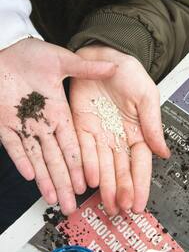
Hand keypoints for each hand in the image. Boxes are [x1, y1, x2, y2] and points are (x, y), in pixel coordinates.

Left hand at [0, 38, 115, 213]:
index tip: (94, 181)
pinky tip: (30, 177)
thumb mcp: (66, 59)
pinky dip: (22, 160)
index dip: (85, 164)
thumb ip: (89, 68)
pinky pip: (14, 145)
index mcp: (65, 111)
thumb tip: (115, 69)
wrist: (3, 47)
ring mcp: (26, 123)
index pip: (79, 144)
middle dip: (66, 182)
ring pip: (39, 157)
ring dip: (46, 179)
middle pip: (59, 158)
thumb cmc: (33, 51)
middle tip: (74, 204)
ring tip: (55, 200)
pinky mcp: (5, 121)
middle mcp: (48, 121)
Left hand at [70, 45, 169, 214]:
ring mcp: (100, 134)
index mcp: (139, 131)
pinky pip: (84, 150)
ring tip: (107, 204)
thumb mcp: (146, 96)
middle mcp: (120, 137)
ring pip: (103, 165)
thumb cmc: (129, 72)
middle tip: (122, 210)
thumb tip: (164, 153)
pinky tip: (90, 181)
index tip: (140, 203)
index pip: (141, 163)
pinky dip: (86, 166)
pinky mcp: (82, 127)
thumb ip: (153, 125)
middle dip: (123, 191)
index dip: (141, 184)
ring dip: (106, 186)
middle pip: (121, 169)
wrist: (102, 55)